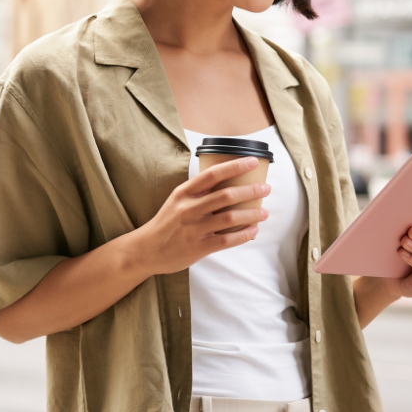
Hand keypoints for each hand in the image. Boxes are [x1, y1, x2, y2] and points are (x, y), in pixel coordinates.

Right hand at [125, 157, 270, 276]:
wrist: (146, 250)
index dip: (234, 166)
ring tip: (265, 212)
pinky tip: (253, 231)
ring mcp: (194, 229)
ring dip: (251, 214)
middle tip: (266, 188)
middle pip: (226, 196)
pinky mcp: (198, 248)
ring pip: (229, 218)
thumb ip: (198, 192)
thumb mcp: (177, 200)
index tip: (252, 161)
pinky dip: (243, 235)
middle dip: (250, 191)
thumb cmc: (166, 223)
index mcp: (184, 193)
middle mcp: (189, 209)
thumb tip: (227, 182)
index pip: (212, 174)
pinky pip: (226, 241)